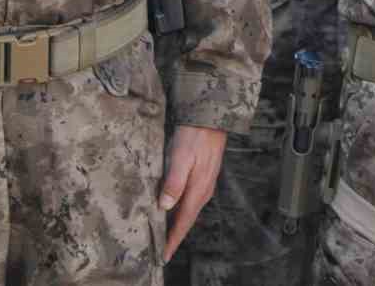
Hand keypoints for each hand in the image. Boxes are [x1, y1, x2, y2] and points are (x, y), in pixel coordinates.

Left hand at [159, 125, 228, 259]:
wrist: (211, 119)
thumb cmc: (194, 136)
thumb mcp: (180, 157)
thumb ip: (174, 182)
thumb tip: (165, 206)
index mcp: (198, 189)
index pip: (183, 221)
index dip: (173, 239)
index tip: (164, 255)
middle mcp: (204, 190)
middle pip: (188, 219)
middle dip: (176, 236)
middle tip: (163, 250)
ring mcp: (206, 184)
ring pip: (190, 211)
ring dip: (179, 224)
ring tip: (167, 234)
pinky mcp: (204, 177)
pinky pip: (192, 201)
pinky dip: (183, 211)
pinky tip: (174, 209)